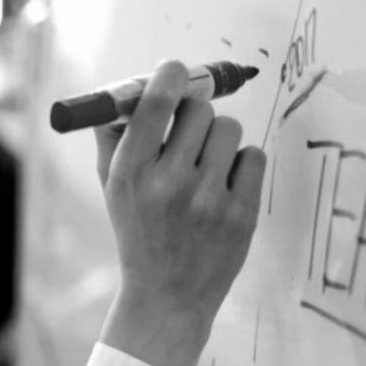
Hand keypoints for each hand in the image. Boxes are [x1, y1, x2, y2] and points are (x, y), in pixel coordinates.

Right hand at [93, 61, 265, 365]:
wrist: (167, 295)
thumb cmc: (138, 232)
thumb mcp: (112, 188)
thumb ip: (115, 138)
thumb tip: (128, 90)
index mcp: (130, 173)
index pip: (155, 104)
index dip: (169, 77)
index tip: (175, 70)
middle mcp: (168, 183)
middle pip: (198, 110)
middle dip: (195, 112)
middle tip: (189, 127)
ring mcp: (208, 200)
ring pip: (229, 130)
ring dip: (219, 138)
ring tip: (207, 163)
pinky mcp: (241, 214)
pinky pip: (253, 157)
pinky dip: (240, 164)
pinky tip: (224, 185)